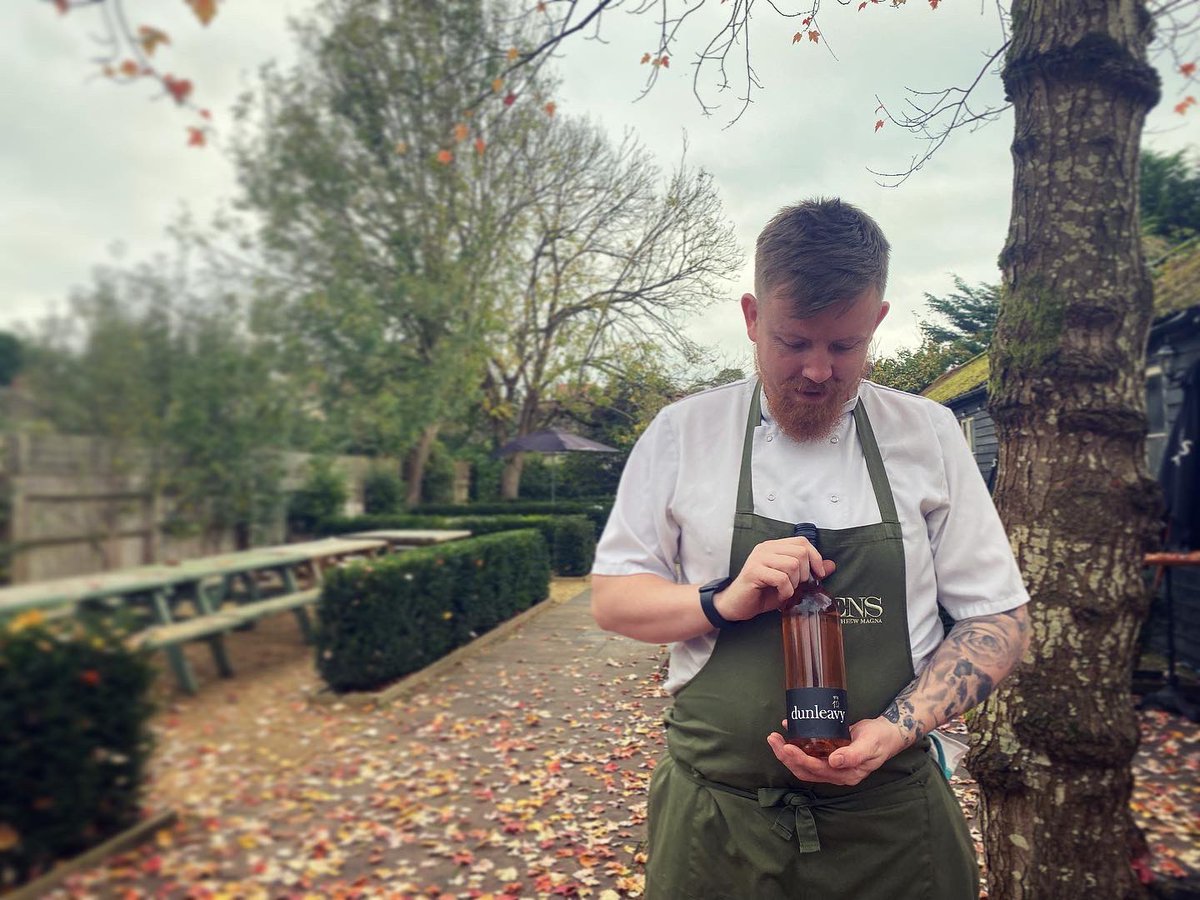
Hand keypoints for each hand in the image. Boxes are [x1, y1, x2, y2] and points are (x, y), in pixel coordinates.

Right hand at [713, 537, 835, 622]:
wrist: (736, 605)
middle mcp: (765, 548)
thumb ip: (809, 572)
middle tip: (795, 586)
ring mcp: (758, 558)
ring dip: (794, 584)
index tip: (818, 575)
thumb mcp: (790, 582)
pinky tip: (778, 596)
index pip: (802, 542)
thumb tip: (831, 565)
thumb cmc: (762, 593)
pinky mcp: (753, 572)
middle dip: (804, 574)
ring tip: (785, 591)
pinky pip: (781, 579)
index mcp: (774, 547)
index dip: (815, 557)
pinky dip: (785, 591)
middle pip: (800, 553)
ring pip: (793, 565)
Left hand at [766, 717, 905, 786]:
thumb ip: (853, 755)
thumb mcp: (870, 745)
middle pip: (805, 769)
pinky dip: (797, 743)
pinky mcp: (829, 754)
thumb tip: (834, 761)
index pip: (816, 770)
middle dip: (786, 756)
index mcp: (845, 774)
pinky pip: (809, 752)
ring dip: (787, 752)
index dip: (800, 760)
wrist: (887, 734)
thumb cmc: (880, 739)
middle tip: (773, 739)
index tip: (787, 748)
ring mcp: (831, 764)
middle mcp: (836, 772)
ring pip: (803, 763)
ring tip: (774, 737)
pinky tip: (789, 729)